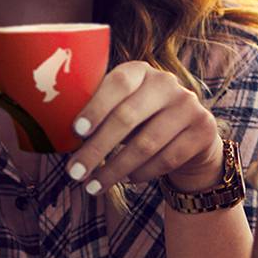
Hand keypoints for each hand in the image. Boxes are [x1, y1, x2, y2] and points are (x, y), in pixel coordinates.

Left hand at [66, 62, 221, 193]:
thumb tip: (54, 133)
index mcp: (140, 71)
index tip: (76, 131)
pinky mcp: (203, 129)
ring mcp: (188, 105)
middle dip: (97, 149)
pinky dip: (142, 173)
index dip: (96, 106)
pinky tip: (128, 180)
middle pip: (127, 118)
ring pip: (146, 144)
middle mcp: (167, 83)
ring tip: (94, 186)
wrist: (191, 135)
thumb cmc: (141, 122)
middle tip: (74, 172)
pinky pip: (166, 159)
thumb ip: (98, 112)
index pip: (118, 83)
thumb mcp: (122, 108)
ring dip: (115, 170)